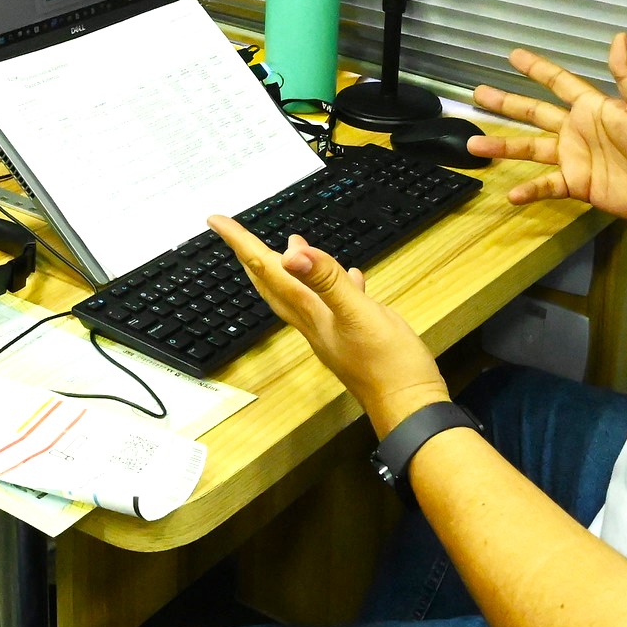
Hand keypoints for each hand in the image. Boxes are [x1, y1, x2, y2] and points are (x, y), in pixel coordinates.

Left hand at [208, 217, 449, 435]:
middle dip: (253, 258)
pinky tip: (352, 278)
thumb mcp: (359, 316)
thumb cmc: (388, 365)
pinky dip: (336, 285)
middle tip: (236, 236)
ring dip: (288, 270)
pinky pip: (336, 303)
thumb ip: (328, 282)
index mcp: (311, 313)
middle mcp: (315, 322)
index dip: (242, 243)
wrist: (410, 406)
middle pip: (274, 285)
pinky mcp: (355, 337)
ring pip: (300, 295)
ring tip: (288, 248)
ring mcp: (334, 331)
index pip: (269, 270)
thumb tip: (290, 253)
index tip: (216, 220)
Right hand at [469, 32, 626, 222]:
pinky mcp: (577, 184)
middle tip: (478, 93)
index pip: (559, 82)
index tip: (513, 55)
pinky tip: (511, 194)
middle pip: (534, 112)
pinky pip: (547, 185)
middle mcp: (577, 129)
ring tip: (474, 143)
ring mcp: (574, 158)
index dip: (537, 68)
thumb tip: (618, 36)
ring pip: (531, 148)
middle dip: (506, 103)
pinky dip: (529, 189)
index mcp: (592, 107)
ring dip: (504, 146)